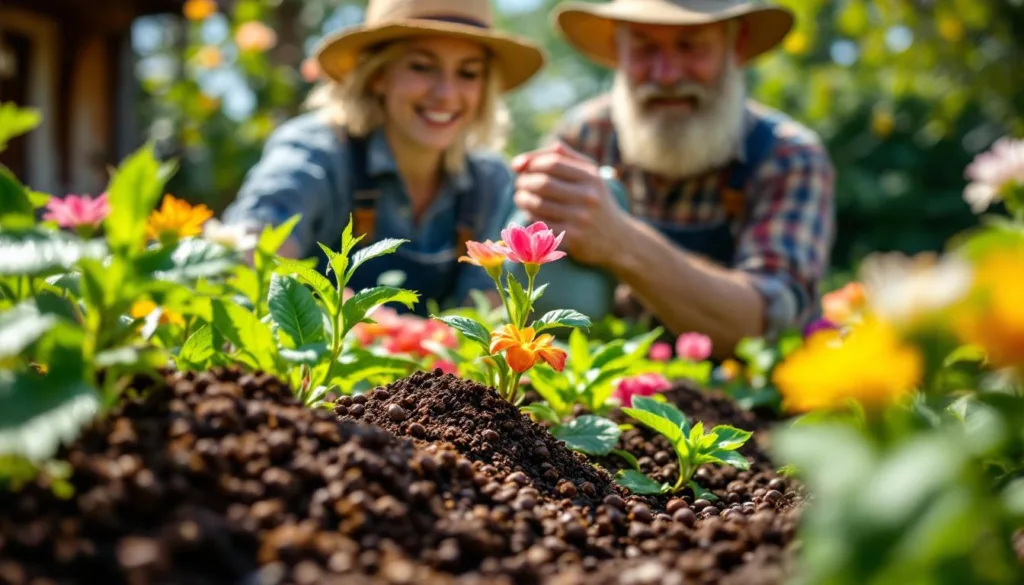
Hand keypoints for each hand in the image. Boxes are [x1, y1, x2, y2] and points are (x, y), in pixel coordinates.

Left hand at [510, 141, 631, 268]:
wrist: (618, 239)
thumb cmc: (596, 200)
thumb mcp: (589, 174)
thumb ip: (560, 156)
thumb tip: (520, 162)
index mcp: (591, 177)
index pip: (552, 163)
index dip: (531, 163)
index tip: (523, 168)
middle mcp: (588, 197)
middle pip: (542, 183)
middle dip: (523, 182)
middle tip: (519, 184)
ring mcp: (580, 219)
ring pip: (538, 204)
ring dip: (522, 199)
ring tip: (521, 197)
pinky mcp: (572, 238)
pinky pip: (540, 223)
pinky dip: (529, 216)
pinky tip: (530, 213)